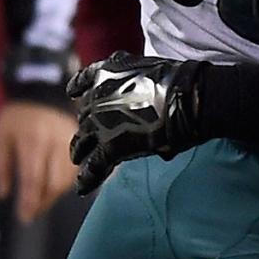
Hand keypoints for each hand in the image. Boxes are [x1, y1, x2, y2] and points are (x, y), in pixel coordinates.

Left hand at [0, 97, 71, 222]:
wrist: (42, 94)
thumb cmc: (18, 118)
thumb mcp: (0, 137)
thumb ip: (1, 166)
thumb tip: (3, 194)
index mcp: (33, 141)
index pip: (34, 178)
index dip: (30, 201)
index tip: (25, 216)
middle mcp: (56, 142)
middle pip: (56, 182)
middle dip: (45, 202)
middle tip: (33, 213)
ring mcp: (73, 143)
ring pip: (70, 178)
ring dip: (56, 195)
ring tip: (43, 202)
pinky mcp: (83, 143)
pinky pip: (80, 169)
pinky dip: (70, 183)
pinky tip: (60, 190)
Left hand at [64, 53, 203, 191]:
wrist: (186, 97)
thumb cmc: (180, 82)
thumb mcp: (150, 70)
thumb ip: (139, 82)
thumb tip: (147, 101)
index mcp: (106, 73)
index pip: (84, 81)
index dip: (77, 88)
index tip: (72, 93)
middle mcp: (97, 96)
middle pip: (84, 114)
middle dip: (86, 124)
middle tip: (88, 135)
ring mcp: (101, 121)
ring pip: (82, 140)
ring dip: (79, 149)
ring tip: (77, 159)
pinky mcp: (111, 146)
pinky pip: (94, 165)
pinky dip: (87, 178)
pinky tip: (81, 187)